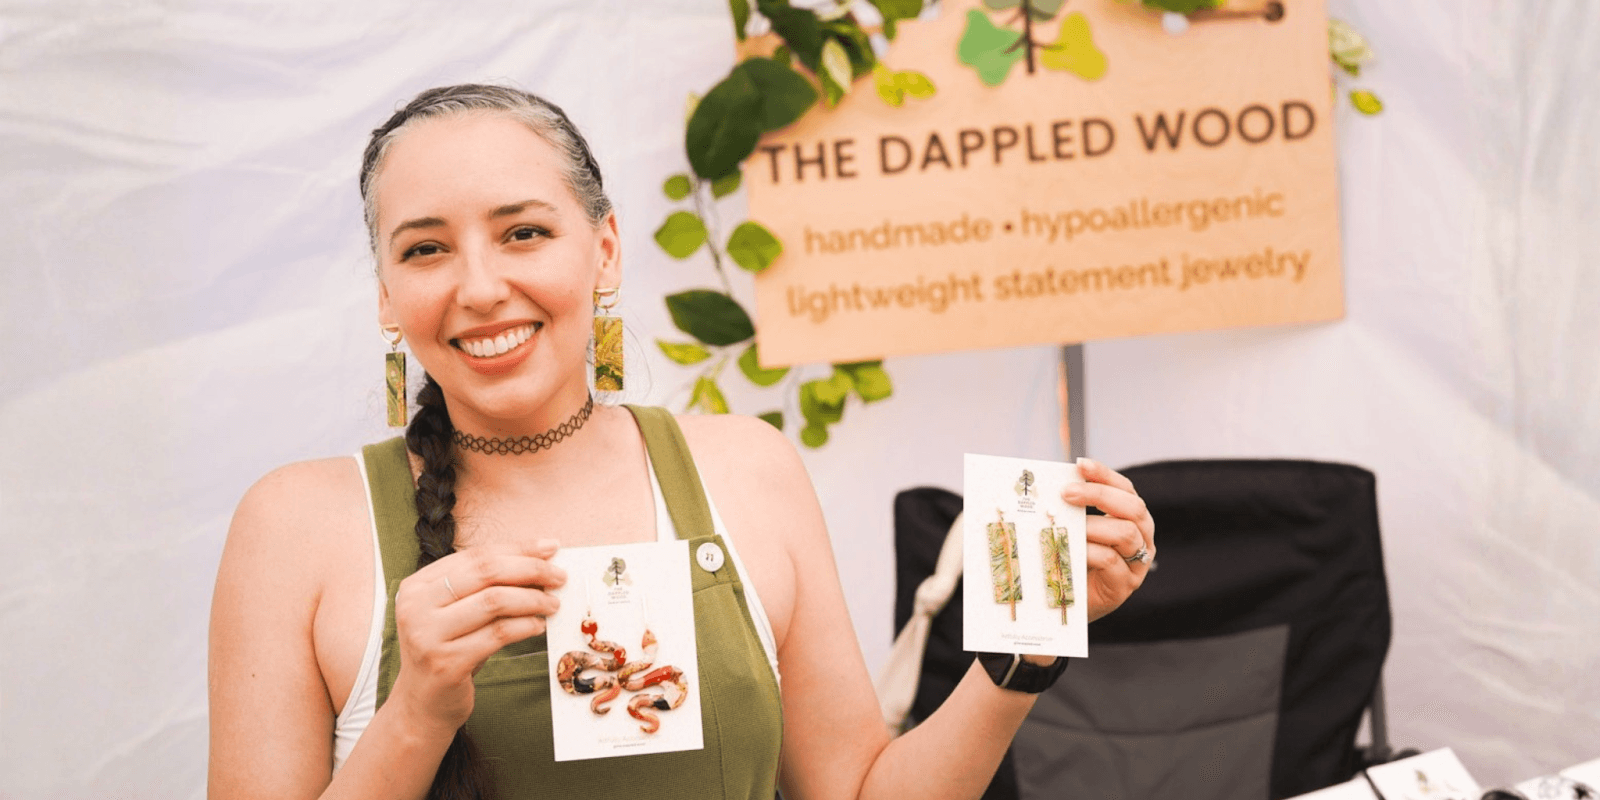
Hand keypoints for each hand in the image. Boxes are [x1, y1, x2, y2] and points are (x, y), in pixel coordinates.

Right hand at [387, 539, 566, 735]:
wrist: (422, 705)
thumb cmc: (448, 652)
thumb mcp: (457, 613)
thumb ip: (485, 587)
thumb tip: (539, 562)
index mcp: (417, 586)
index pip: (475, 555)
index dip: (518, 548)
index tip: (549, 548)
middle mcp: (416, 606)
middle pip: (486, 572)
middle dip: (530, 570)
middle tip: (559, 577)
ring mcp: (427, 635)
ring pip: (495, 601)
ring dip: (533, 599)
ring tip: (553, 604)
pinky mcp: (446, 663)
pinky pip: (498, 634)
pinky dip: (526, 626)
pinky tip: (539, 626)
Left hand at [1060, 458, 1153, 621]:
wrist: (1069, 602)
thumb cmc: (1073, 560)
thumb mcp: (1076, 530)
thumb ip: (1074, 509)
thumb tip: (1053, 483)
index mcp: (1133, 519)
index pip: (1126, 489)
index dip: (1104, 474)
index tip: (1080, 464)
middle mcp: (1142, 538)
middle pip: (1132, 507)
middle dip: (1099, 494)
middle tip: (1067, 493)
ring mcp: (1137, 563)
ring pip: (1126, 532)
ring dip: (1094, 525)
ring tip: (1070, 525)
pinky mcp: (1125, 585)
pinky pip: (1112, 560)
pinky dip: (1090, 550)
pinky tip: (1072, 548)